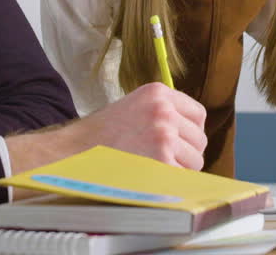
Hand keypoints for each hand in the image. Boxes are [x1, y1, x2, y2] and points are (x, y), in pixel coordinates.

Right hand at [5, 82, 207, 177]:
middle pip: (199, 139)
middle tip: (162, 159)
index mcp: (159, 93)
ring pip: (195, 160)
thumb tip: (190, 133)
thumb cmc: (101, 134)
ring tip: (154, 167)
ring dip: (180, 169)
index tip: (181, 142)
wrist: (75, 151)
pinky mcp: (162, 160)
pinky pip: (183, 176)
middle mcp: (164, 111)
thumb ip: (162, 112)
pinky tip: (151, 177)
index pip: (198, 114)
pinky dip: (172, 182)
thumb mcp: (134, 106)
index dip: (190, 132)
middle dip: (186, 153)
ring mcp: (164, 135)